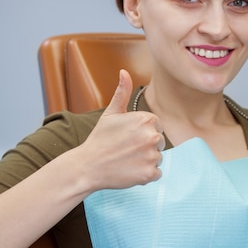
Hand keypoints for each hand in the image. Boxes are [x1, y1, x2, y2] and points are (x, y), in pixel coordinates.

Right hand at [76, 69, 163, 191]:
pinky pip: (156, 174)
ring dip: (145, 161)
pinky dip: (145, 175)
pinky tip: (129, 170)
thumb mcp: (110, 113)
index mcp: (147, 119)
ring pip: (157, 158)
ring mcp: (152, 155)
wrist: (87, 166)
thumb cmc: (100, 139)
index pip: (157, 127)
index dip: (142, 133)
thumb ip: (122, 93)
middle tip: (126, 150)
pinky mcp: (150, 173)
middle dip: (146, 147)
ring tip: (126, 160)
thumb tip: (124, 72)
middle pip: (159, 143)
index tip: (128, 137)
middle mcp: (153, 136)